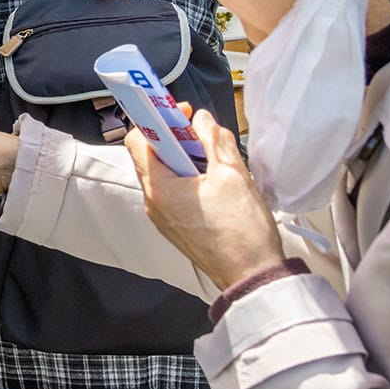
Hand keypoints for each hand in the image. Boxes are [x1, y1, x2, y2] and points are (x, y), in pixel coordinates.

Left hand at [128, 107, 284, 289]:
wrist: (251, 277)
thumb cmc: (242, 232)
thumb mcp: (233, 174)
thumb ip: (215, 139)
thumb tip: (202, 120)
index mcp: (159, 188)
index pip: (138, 140)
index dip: (157, 119)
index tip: (179, 112)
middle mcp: (153, 203)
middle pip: (150, 156)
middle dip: (174, 138)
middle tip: (200, 132)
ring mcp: (163, 217)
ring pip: (163, 174)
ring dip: (184, 158)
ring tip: (213, 157)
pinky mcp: (175, 226)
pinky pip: (173, 193)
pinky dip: (187, 178)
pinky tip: (213, 180)